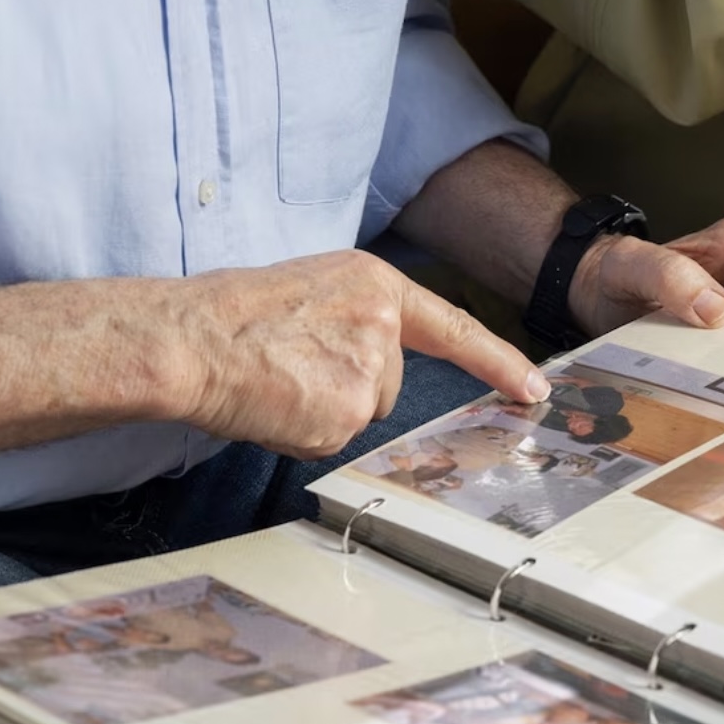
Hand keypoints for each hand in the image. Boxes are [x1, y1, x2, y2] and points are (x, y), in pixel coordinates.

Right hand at [167, 250, 548, 459]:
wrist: (190, 339)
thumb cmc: (233, 316)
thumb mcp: (312, 292)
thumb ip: (356, 321)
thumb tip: (369, 366)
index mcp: (374, 283)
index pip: (453, 326)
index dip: (497, 361)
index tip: (532, 389)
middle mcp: (382, 323)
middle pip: (390, 386)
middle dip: (346, 390)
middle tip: (289, 366)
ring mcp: (368, 369)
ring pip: (361, 415)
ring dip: (322, 412)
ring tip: (275, 382)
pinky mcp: (345, 412)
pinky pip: (333, 441)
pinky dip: (302, 432)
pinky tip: (272, 404)